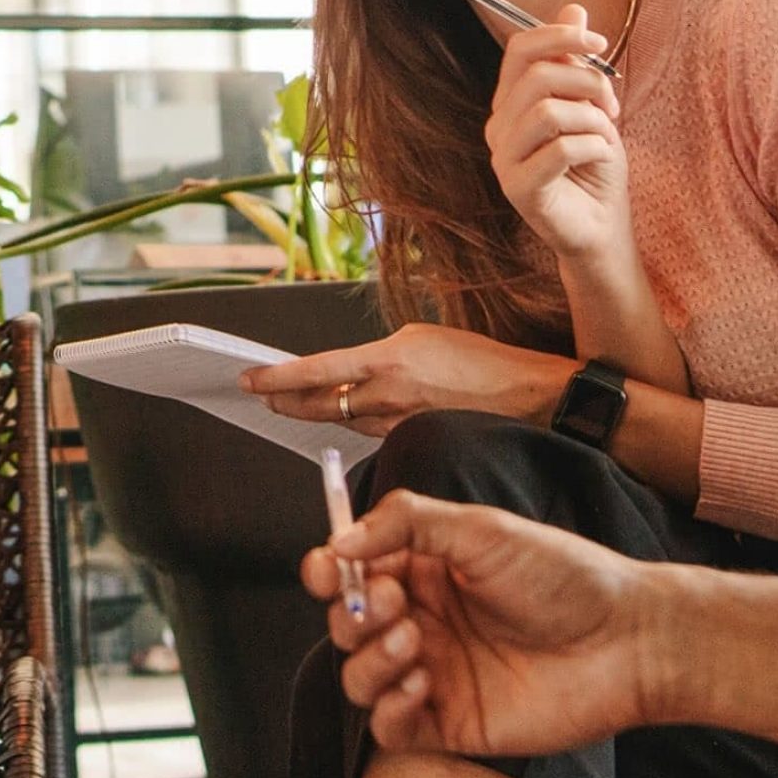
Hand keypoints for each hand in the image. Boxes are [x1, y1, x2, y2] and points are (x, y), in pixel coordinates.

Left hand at [244, 323, 570, 439]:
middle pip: (319, 404)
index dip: (277, 377)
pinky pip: (372, 432)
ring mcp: (399, 422)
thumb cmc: (484, 363)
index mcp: (388, 360)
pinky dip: (354, 422)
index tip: (248, 379)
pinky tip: (347, 415)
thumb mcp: (425, 339)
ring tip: (291, 404)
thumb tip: (354, 369)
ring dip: (317, 412)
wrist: (529, 398)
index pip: (317, 371)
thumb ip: (383, 355)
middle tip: (262, 396)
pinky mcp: (412, 439)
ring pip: (344, 419)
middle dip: (285, 401)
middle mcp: (388, 395)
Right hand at [301, 495, 654, 756]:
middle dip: (353, 613)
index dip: (328, 569)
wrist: (628, 641)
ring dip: (370, 659)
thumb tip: (342, 541)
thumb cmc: (566, 577)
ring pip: (359, 677)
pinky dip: (389, 708)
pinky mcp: (450, 724)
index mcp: (424, 572)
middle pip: (347, 624)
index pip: (352, 570)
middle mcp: (423, 622)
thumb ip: (406, 523)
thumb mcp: (482, 530)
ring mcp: (434, 675)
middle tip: (391, 603)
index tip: (328, 568)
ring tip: (415, 641)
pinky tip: (420, 684)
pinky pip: (389, 728)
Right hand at [489, 6, 631, 261]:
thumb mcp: (591, 105)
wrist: (600, 227)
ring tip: (606, 136)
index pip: (521, 48)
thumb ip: (576, 61)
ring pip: (548, 111)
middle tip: (612, 106)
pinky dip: (594, 147)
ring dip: (592, 119)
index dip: (561, 35)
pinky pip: (560, 149)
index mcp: (510, 102)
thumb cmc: (594, 166)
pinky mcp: (518, 188)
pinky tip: (602, 158)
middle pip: (538, 76)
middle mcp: (498, 127)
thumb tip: (574, 7)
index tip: (602, 44)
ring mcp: (503, 159)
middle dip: (588, 82)